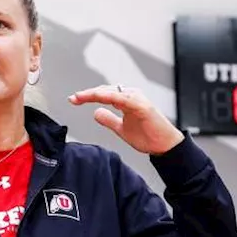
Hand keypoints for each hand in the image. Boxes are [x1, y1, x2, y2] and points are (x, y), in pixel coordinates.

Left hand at [68, 85, 183, 155]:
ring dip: (95, 93)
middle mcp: (131, 96)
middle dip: (88, 94)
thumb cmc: (147, 135)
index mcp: (125, 100)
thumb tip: (95, 112)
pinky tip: (99, 97)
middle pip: (105, 90)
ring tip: (81, 96)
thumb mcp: (121, 128)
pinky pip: (124, 99)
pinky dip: (111, 96)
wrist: (164, 146)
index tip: (73, 99)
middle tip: (73, 98)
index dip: (88, 96)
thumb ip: (109, 119)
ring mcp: (137, 100)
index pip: (103, 94)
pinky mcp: (142, 106)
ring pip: (112, 92)